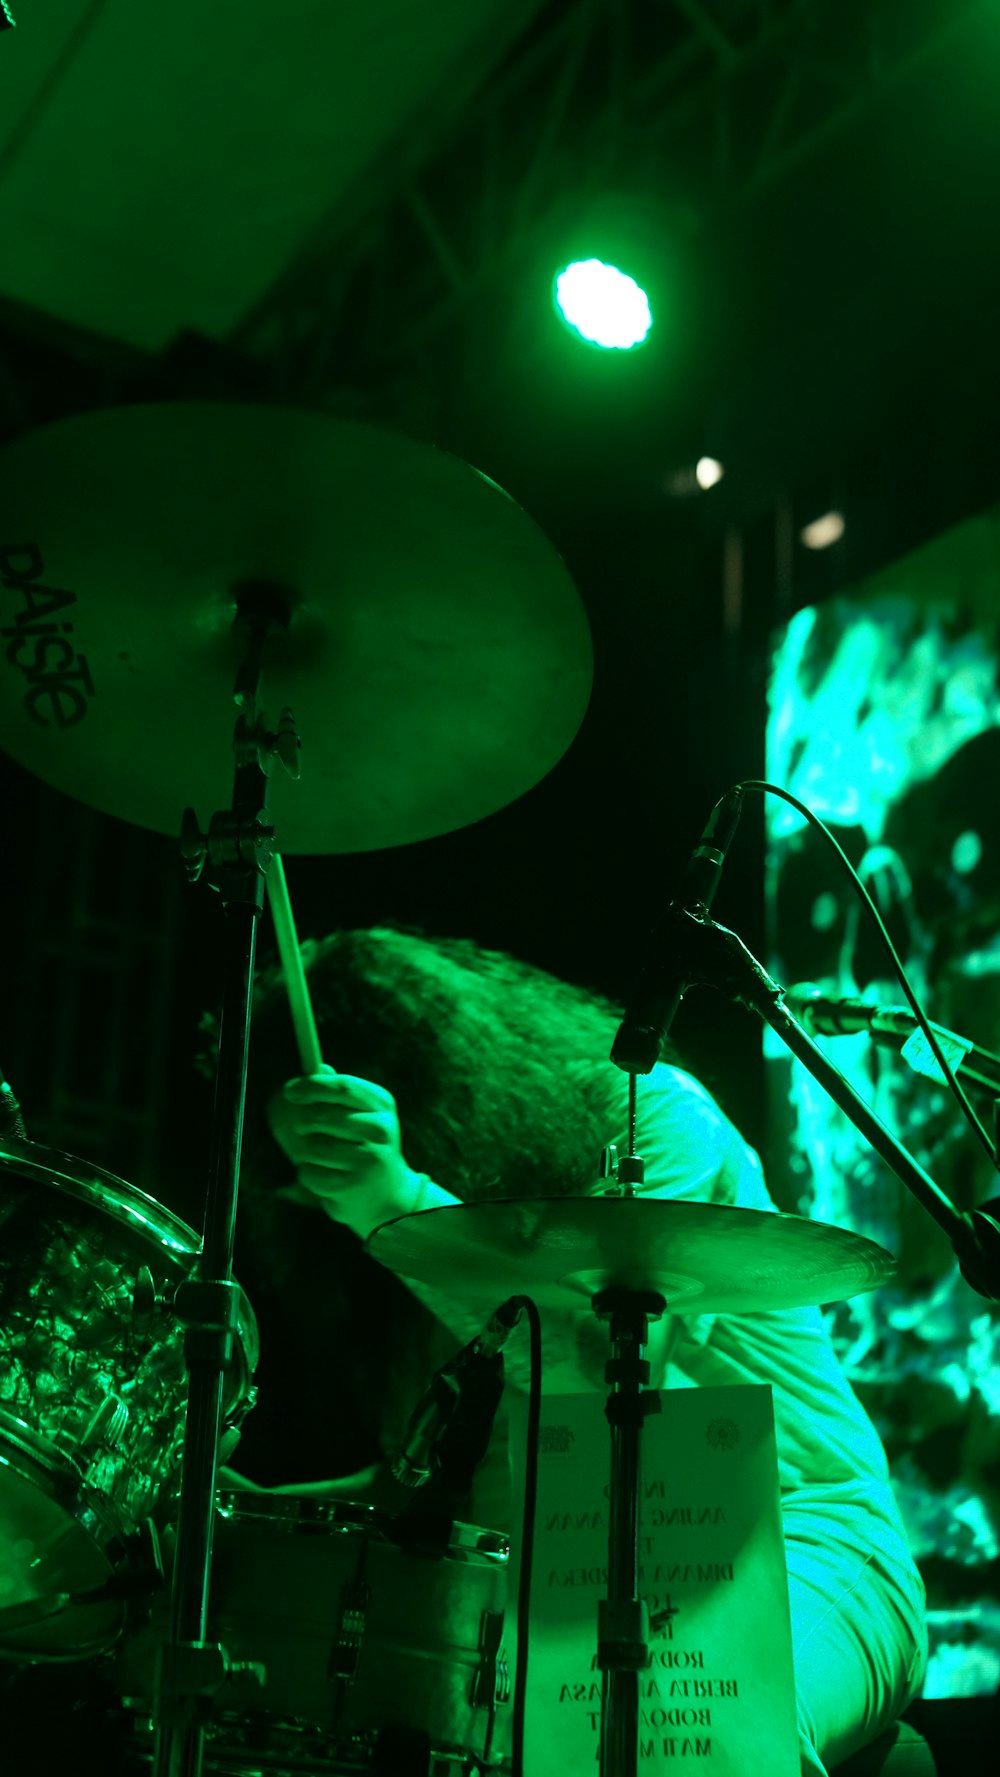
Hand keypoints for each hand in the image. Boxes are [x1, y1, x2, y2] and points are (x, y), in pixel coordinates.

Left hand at [265, 1065, 421, 1238]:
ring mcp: (368, 1160)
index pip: (343, 1087)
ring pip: (311, 1147)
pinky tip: (326, 1177)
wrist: (388, 1194)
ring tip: (322, 1158)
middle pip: (321, 1116)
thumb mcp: (363, 1114)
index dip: (312, 1086)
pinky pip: (309, 1173)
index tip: (290, 1091)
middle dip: (303, 1122)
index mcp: (382, 1105)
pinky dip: (308, 1175)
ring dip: (307, 1153)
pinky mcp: (351, 1186)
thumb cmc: (367, 1146)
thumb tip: (319, 1068)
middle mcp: (380, 1131)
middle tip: (304, 1128)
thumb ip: (341, 1092)